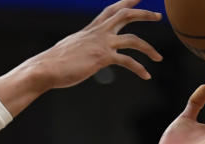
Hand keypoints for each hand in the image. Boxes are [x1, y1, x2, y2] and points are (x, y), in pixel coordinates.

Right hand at [33, 0, 161, 88]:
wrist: (45, 68)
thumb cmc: (52, 63)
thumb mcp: (68, 49)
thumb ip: (79, 48)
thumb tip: (79, 54)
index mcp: (89, 30)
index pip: (110, 11)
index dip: (126, 2)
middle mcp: (97, 33)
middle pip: (125, 15)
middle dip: (144, 13)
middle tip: (158, 16)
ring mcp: (101, 44)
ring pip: (133, 39)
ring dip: (149, 47)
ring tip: (159, 57)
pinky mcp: (102, 58)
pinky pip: (128, 61)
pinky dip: (139, 68)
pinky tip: (146, 75)